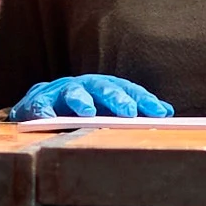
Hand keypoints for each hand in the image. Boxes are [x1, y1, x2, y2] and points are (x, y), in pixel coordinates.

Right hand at [11, 73, 170, 119]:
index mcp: (104, 87)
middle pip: (103, 87)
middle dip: (116, 99)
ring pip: (73, 92)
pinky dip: (44, 112)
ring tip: (88, 113)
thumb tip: (168, 112)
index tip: (160, 113)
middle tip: (129, 114)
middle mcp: (85, 85)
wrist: (40, 105)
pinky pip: (40, 106)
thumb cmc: (81, 108)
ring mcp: (60, 92)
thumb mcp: (107, 108)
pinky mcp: (37, 102)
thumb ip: (134, 109)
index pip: (128, 90)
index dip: (144, 100)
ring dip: (81, 101)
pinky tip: (49, 120)